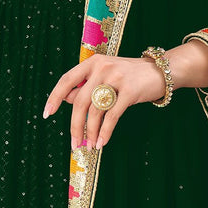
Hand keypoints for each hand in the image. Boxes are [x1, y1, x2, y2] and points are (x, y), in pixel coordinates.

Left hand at [43, 54, 164, 150]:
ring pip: (95, 111)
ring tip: (89, 145)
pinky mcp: (130, 91)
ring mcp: (116, 78)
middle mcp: (102, 67)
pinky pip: (112, 116)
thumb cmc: (129, 75)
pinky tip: (102, 142)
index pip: (67, 79)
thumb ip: (86, 85)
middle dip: (75, 125)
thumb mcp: (105, 75)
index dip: (55, 97)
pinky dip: (105, 132)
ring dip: (90, 132)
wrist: (160, 71)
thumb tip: (65, 99)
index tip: (47, 113)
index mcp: (93, 62)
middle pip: (80, 101)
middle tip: (74, 143)